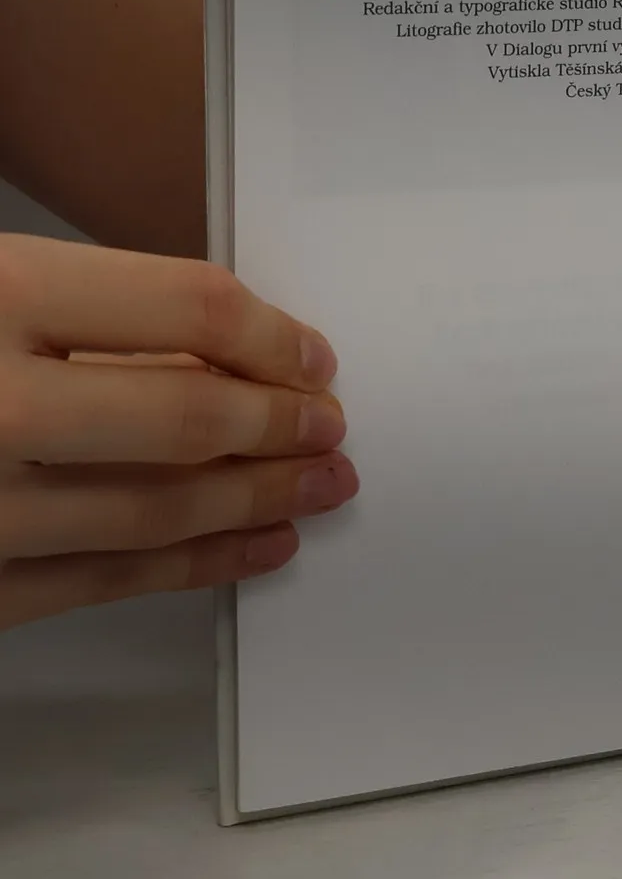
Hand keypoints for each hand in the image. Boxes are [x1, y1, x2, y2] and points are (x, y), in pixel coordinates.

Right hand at [0, 234, 356, 629]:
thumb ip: (97, 315)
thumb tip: (232, 358)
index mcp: (0, 297)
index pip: (185, 309)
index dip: (270, 337)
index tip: (313, 359)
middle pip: (184, 419)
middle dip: (279, 427)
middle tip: (331, 430)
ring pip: (153, 513)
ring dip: (257, 502)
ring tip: (322, 487)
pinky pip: (99, 581)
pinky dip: (194, 566)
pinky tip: (257, 547)